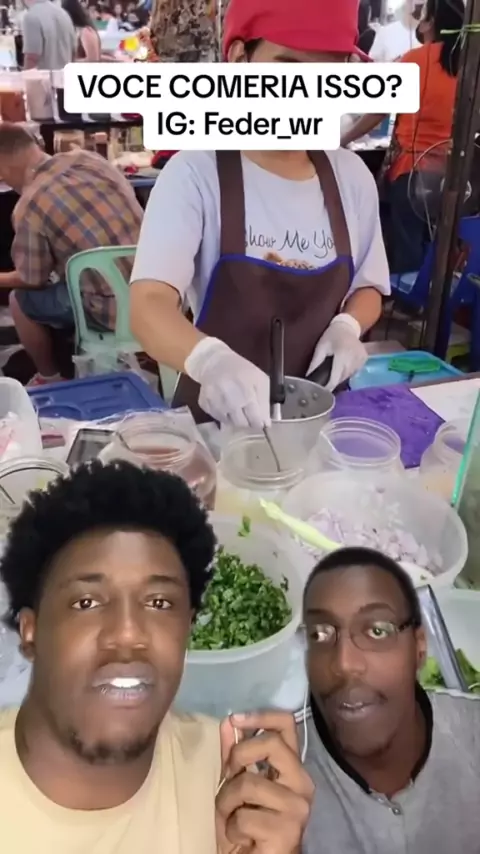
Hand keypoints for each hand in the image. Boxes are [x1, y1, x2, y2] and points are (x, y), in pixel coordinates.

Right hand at [185, 337, 270, 427]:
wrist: (214, 361)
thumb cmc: (241, 371)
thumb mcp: (260, 380)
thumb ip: (264, 402)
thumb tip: (266, 424)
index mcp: (247, 393)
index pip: (255, 419)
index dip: (259, 423)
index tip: (260, 421)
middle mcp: (230, 401)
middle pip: (242, 424)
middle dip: (247, 421)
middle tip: (248, 413)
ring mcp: (216, 404)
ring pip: (230, 423)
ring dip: (235, 419)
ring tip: (237, 407)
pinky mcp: (205, 405)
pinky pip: (218, 418)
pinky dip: (223, 415)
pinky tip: (225, 405)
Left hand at [216, 711, 313, 853]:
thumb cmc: (246, 824)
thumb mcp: (234, 785)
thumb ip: (233, 755)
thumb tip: (227, 722)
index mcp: (292, 767)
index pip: (286, 725)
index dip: (260, 715)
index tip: (234, 720)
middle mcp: (302, 783)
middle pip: (272, 743)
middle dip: (238, 756)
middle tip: (228, 777)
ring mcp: (298, 808)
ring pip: (249, 782)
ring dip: (227, 801)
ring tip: (231, 817)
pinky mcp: (288, 832)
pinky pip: (245, 817)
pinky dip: (233, 828)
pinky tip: (242, 838)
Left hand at [308, 314, 367, 390]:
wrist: (348, 326)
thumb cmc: (332, 336)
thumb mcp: (321, 348)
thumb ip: (315, 364)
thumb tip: (309, 379)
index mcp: (342, 355)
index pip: (335, 377)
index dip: (328, 386)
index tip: (321, 393)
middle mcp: (354, 359)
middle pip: (341, 378)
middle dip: (332, 381)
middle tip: (325, 380)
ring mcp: (361, 359)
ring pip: (348, 375)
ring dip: (340, 376)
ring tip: (333, 371)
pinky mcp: (364, 360)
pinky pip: (354, 371)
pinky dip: (347, 371)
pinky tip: (343, 365)